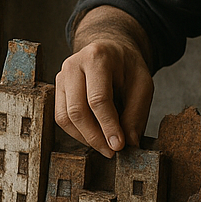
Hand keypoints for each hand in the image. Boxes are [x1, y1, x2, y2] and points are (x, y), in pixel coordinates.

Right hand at [56, 9, 154, 157]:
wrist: (111, 50)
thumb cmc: (127, 66)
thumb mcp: (143, 85)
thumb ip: (136, 113)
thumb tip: (129, 143)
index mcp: (97, 57)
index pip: (98, 99)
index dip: (108, 126)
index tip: (119, 146)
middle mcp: (73, 64)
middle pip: (77, 110)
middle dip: (95, 137)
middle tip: (111, 152)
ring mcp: (61, 76)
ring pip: (65, 117)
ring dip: (85, 138)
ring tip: (105, 146)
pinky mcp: (57, 88)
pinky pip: (61, 117)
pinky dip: (77, 132)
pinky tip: (94, 136)